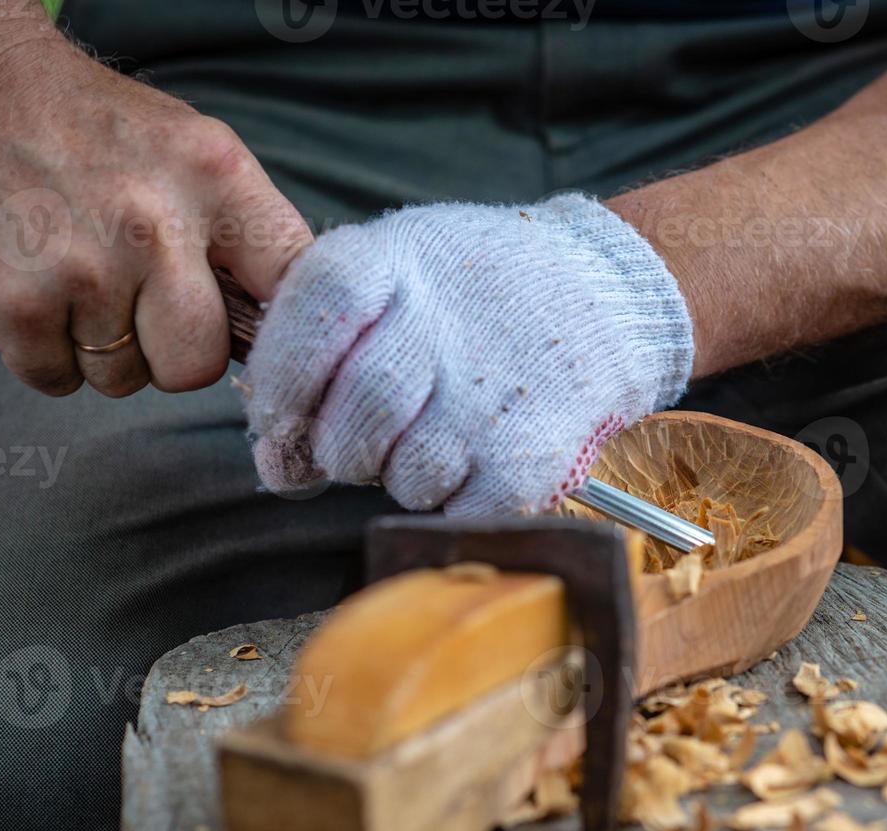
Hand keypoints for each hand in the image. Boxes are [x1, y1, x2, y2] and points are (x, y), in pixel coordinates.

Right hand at [0, 34, 310, 396]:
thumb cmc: (105, 137)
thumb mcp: (200, 154)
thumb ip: (254, 237)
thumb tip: (296, 332)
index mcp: (217, 179)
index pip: (292, 286)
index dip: (289, 337)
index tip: (278, 352)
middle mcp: (152, 225)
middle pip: (197, 365)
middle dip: (175, 351)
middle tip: (147, 303)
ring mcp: (79, 269)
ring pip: (123, 378)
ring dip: (106, 348)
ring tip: (84, 280)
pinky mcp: (12, 303)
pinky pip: (57, 380)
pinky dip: (49, 353)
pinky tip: (42, 291)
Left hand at [241, 194, 695, 515]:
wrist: (607, 294)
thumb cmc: (478, 292)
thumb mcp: (398, 269)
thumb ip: (319, 344)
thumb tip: (279, 462)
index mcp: (394, 261)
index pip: (308, 323)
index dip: (284, 383)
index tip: (286, 413)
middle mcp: (441, 325)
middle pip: (351, 422)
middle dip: (344, 450)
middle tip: (372, 436)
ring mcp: (489, 398)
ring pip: (402, 480)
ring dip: (407, 475)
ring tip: (442, 432)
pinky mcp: (531, 459)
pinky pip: (456, 512)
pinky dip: (458, 499)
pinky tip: (480, 454)